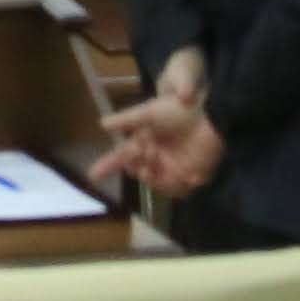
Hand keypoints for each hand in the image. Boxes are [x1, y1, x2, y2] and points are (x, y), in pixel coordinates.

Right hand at [88, 90, 225, 200]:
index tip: (92, 175)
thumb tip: (102, 124)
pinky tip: (183, 175)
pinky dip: (176, 186)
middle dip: (135, 166)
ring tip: (156, 167)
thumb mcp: (147, 112)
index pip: (120, 156)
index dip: (106, 166)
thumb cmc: (176, 110)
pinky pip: (178, 190)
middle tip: (142, 152)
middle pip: (136, 172)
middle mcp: (154, 157)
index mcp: (142, 142)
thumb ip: (126, 120)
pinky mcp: (190, 175)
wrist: (207, 116)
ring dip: (152, 179)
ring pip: (155, 184)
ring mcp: (172, 168)